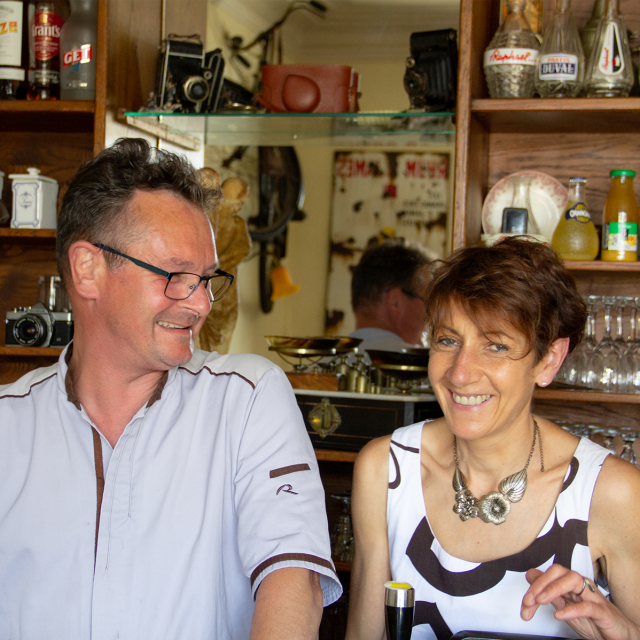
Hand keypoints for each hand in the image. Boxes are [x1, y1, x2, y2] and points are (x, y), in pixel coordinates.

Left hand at [521, 565, 639, 639]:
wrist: (619, 636)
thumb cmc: (593, 621)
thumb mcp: (566, 607)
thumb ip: (550, 593)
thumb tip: (531, 577)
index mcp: (570, 584)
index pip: (548, 574)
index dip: (533, 585)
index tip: (524, 604)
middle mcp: (581, 586)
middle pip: (558, 572)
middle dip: (540, 584)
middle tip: (528, 601)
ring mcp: (593, 596)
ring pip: (573, 580)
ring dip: (553, 589)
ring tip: (540, 601)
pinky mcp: (603, 612)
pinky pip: (588, 606)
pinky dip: (572, 609)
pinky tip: (560, 615)